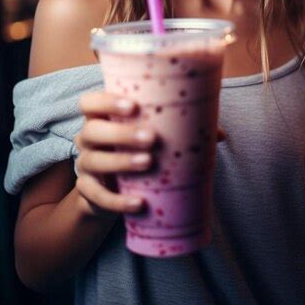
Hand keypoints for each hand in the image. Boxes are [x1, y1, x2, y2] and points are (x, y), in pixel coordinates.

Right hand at [74, 90, 226, 217]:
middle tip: (151, 138)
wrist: (113, 189)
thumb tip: (219, 134)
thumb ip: (181, 129)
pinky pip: (98, 197)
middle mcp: (87, 138)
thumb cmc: (137, 150)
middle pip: (92, 130)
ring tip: (148, 163)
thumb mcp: (152, 135)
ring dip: (121, 162)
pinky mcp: (88, 192)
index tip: (134, 106)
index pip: (90, 102)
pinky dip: (117, 201)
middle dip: (121, 133)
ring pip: (94, 161)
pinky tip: (138, 202)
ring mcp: (85, 165)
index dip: (107, 102)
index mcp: (102, 117)